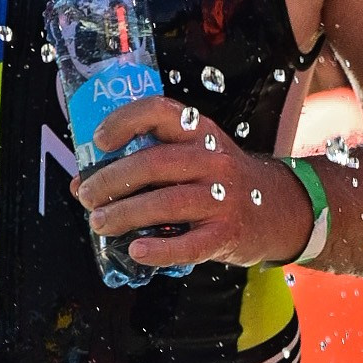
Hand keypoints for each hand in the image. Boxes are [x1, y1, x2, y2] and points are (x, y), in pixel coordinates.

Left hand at [71, 96, 317, 270]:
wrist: (278, 209)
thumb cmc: (221, 182)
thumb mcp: (195, 156)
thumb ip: (146, 161)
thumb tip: (83, 181)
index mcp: (200, 133)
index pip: (160, 112)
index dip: (124, 121)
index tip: (99, 141)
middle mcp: (214, 160)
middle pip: (155, 164)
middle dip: (112, 180)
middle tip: (86, 195)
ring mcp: (224, 198)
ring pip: (167, 203)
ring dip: (125, 214)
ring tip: (100, 222)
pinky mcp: (227, 234)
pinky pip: (189, 245)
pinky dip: (159, 249)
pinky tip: (136, 250)